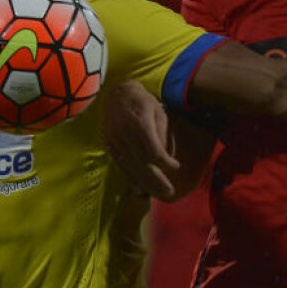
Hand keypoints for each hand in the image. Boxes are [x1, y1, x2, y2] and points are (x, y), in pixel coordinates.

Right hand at [104, 80, 180, 199]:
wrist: (118, 94)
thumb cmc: (143, 102)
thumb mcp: (158, 112)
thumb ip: (160, 134)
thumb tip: (164, 157)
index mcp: (139, 122)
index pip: (152, 150)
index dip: (165, 162)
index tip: (176, 166)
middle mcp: (124, 133)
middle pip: (141, 162)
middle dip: (156, 179)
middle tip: (169, 192)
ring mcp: (115, 140)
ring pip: (130, 166)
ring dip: (145, 182)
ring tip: (158, 194)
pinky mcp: (110, 145)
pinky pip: (120, 165)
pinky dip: (130, 177)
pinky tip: (139, 188)